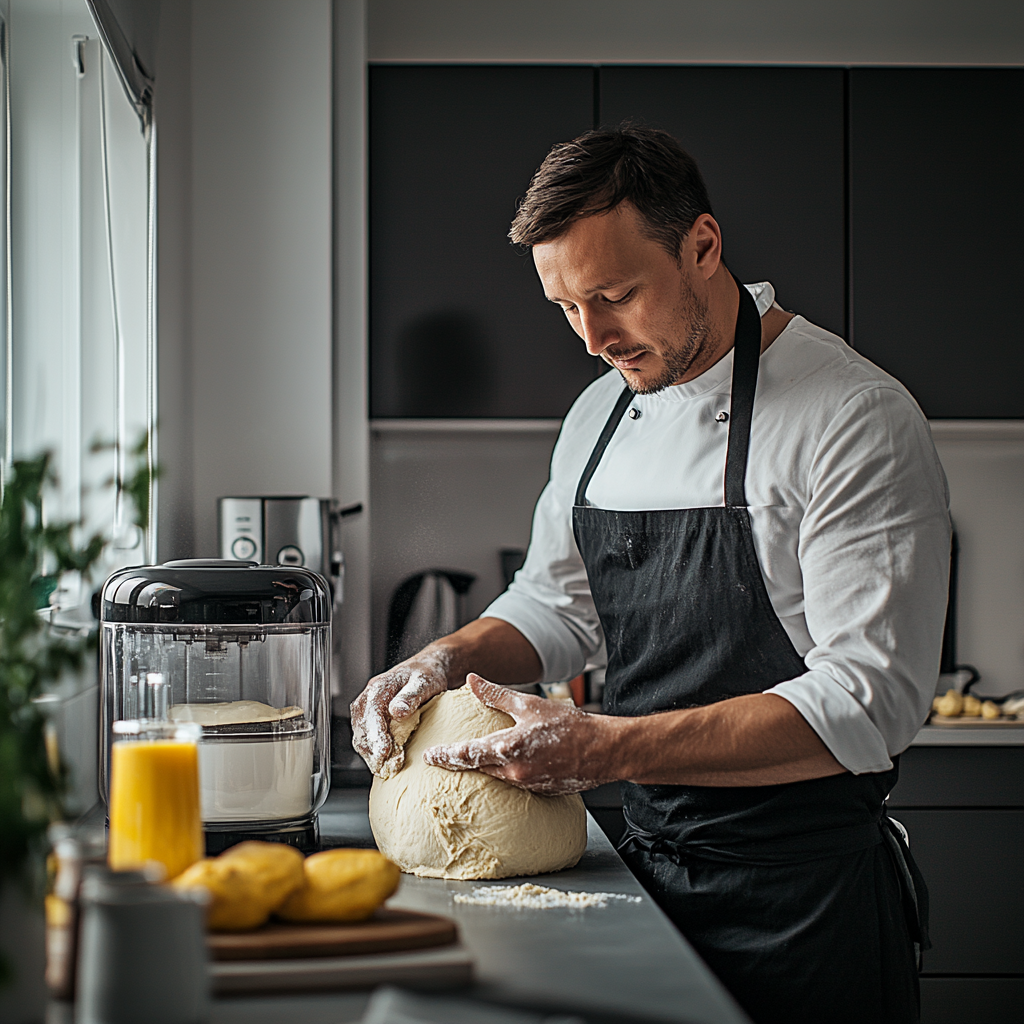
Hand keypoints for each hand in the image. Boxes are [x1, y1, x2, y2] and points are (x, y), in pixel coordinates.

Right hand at [350, 646, 452, 774]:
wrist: (426, 671)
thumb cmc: (426, 675)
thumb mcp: (423, 682)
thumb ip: (410, 696)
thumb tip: (396, 711)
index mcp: (378, 688)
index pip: (371, 716)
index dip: (377, 737)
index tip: (385, 753)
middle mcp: (367, 699)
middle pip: (362, 730)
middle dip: (373, 752)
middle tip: (387, 768)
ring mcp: (367, 710)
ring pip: (361, 737)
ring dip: (372, 755)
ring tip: (388, 768)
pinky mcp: (371, 720)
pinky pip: (367, 739)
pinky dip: (375, 752)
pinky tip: (387, 761)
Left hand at [422, 674, 610, 794]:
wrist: (604, 751)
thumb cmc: (570, 725)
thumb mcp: (529, 704)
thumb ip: (496, 695)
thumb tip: (472, 680)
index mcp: (508, 749)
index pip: (466, 755)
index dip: (444, 756)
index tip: (428, 756)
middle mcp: (514, 772)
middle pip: (476, 770)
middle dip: (458, 764)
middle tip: (442, 760)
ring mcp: (526, 785)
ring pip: (494, 778)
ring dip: (481, 770)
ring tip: (469, 762)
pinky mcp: (539, 792)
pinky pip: (513, 785)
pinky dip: (503, 775)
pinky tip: (503, 766)